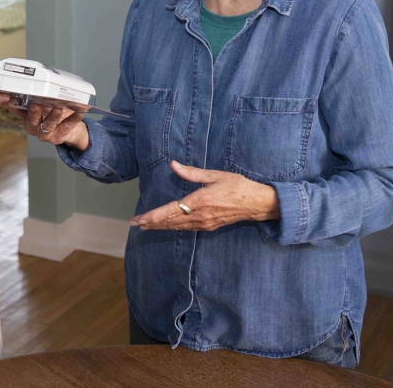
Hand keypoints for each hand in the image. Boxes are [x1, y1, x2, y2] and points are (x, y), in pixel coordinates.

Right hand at [10, 102, 88, 150]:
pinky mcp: (58, 137)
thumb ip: (37, 98)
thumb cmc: (55, 114)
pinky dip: (73, 119)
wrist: (69, 129)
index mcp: (27, 117)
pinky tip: (79, 113)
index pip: (18, 110)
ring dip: (53, 116)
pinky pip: (66, 127)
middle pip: (32, 119)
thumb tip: (36, 86)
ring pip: (48, 125)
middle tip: (37, 103)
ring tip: (58, 108)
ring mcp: (45, 134)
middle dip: (34, 111)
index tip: (13, 97)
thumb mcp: (44, 105)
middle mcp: (33, 127)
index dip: (14, 104)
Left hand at [129, 160, 279, 230]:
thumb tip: (173, 165)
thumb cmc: (237, 186)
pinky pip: (186, 228)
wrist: (257, 203)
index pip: (170, 211)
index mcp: (199, 201)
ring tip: (146, 226)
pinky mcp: (209, 226)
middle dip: (151, 223)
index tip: (139, 219)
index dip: (152, 216)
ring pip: (177, 227)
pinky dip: (173, 227)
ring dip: (160, 226)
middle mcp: (199, 216)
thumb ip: (192, 173)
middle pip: (170, 222)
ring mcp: (204, 223)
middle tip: (135, 224)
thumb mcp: (214, 175)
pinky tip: (167, 226)